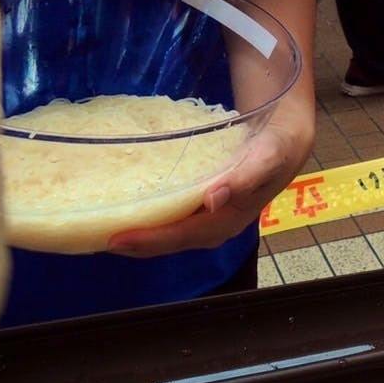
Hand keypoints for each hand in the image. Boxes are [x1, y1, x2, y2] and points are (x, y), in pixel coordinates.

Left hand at [107, 94, 315, 257]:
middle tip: (97, 236)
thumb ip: (245, 176)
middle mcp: (216, 225)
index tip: (117, 237)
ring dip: (140, 234)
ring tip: (105, 227)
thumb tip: (214, 197)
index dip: (150, 239)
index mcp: (230, 218)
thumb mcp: (267, 156)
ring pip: (169, 233)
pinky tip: (131, 210)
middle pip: (171, 241)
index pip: (184, 236)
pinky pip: (171, 218)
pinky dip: (149, 218)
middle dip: (137, 243)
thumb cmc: (275, 147)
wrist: (286, 139)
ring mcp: (209, 218)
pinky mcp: (202, 207)